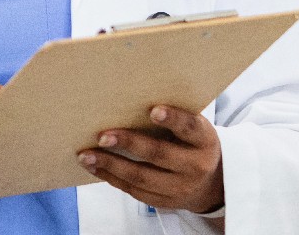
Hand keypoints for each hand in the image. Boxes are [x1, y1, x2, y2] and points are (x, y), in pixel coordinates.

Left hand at [78, 105, 223, 214]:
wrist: (211, 182)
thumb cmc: (192, 143)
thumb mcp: (193, 128)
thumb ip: (172, 116)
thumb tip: (128, 97)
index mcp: (204, 140)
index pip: (189, 127)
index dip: (173, 119)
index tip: (153, 110)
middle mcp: (195, 165)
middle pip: (159, 154)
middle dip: (129, 143)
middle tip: (103, 135)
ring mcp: (180, 187)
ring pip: (142, 177)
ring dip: (110, 165)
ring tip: (87, 155)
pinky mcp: (165, 202)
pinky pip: (135, 191)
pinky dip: (112, 178)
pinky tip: (95, 167)